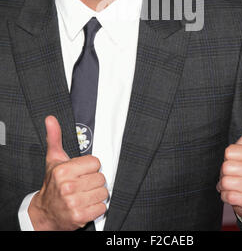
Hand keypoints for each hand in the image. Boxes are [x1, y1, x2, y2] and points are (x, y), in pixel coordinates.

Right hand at [28, 116, 107, 230]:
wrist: (45, 213)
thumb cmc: (52, 184)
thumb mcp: (53, 159)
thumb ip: (54, 137)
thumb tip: (50, 118)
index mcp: (63, 171)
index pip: (96, 163)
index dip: (90, 167)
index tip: (81, 172)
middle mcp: (68, 187)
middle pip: (101, 178)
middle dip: (94, 181)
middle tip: (83, 184)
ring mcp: (74, 203)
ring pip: (103, 193)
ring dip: (96, 195)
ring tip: (85, 194)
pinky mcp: (80, 217)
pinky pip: (102, 208)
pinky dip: (97, 208)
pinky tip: (86, 204)